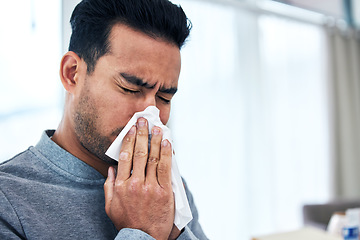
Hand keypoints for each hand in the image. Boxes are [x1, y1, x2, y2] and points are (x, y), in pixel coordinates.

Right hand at [104, 118, 177, 239]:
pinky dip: (166, 154)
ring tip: (157, 127)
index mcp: (121, 185)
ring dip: (155, 140)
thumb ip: (109, 186)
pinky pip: (166, 168)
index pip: (124, 156)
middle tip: (143, 120)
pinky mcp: (165, 192)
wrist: (143, 238)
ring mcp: (151, 187)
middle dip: (141, 134)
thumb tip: (110, 169)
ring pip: (153, 158)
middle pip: (139, 153)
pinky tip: (167, 143)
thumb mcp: (110, 206)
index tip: (131, 128)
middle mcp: (135, 184)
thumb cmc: (127, 222)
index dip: (128, 139)